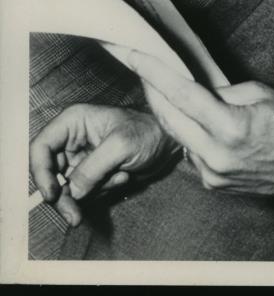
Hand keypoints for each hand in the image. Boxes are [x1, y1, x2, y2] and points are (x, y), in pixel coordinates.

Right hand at [29, 104, 175, 225]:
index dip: (40, 172)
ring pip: (65, 189)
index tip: (52, 195)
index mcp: (74, 121)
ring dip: (91, 192)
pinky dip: (101, 193)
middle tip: (75, 216)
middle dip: (63, 196)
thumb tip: (70, 191)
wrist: (169, 142)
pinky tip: (122, 177)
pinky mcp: (91, 174)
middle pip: (49, 175)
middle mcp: (72, 140)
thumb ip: (92, 168)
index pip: (40, 147)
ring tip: (120, 176)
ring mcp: (81, 159)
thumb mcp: (121, 145)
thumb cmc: (149, 131)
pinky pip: (83, 194)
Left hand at [129, 50, 273, 196]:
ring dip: (172, 112)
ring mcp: (212, 174)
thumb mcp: (257, 94)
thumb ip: (220, 93)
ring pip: (178, 136)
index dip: (152, 72)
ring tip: (169, 89)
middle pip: (168, 117)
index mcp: (229, 128)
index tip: (131, 54)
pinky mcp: (213, 184)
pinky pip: (191, 152)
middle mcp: (215, 156)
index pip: (180, 94)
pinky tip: (198, 121)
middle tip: (138, 65)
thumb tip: (194, 89)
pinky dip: (190, 133)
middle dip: (151, 89)